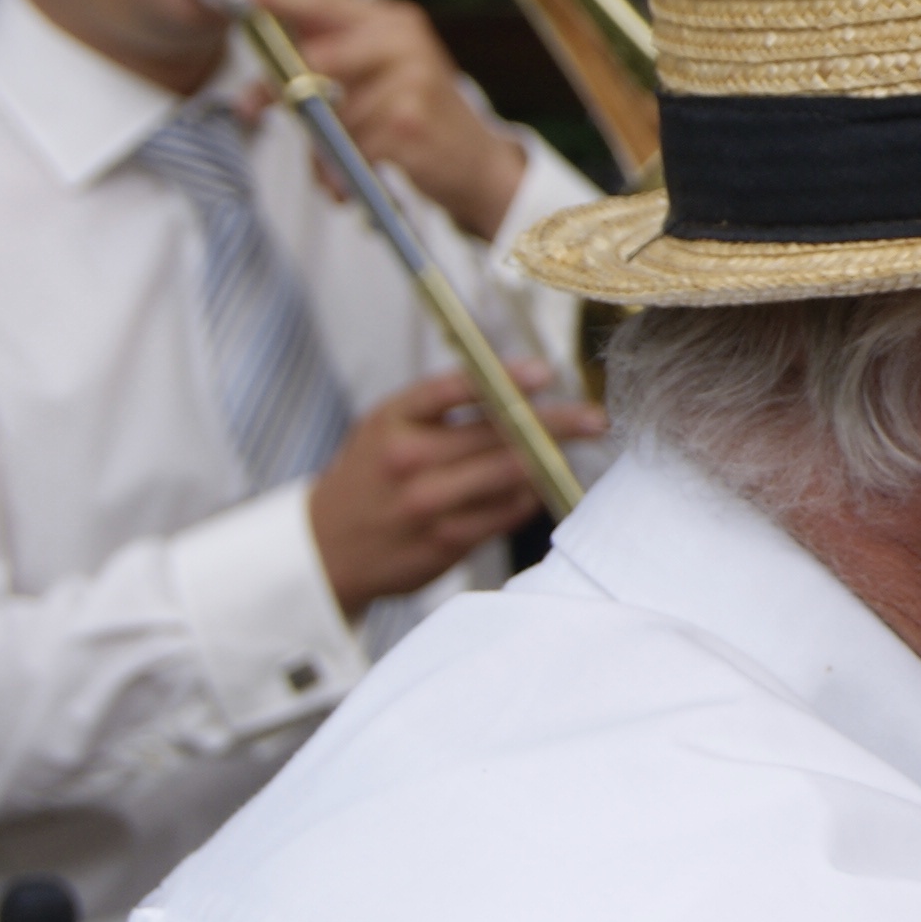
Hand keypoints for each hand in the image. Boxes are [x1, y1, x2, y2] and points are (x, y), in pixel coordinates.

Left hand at [246, 0, 530, 241]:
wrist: (476, 162)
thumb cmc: (417, 116)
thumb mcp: (382, 69)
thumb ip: (331, 48)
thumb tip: (268, 40)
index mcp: (393, 22)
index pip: (323, 0)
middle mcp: (405, 42)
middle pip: (314, 58)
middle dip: (277, 88)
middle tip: (251, 105)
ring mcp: (411, 80)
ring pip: (327, 111)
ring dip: (319, 143)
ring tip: (336, 158)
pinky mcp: (408, 121)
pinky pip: (345, 145)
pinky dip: (338, 170)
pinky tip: (350, 177)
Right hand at [306, 363, 600, 618]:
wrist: (324, 548)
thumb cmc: (370, 475)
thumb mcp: (385, 426)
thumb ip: (440, 405)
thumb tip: (519, 383)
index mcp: (393, 420)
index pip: (453, 389)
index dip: (505, 379)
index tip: (546, 374)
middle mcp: (409, 460)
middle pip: (499, 433)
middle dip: (557, 423)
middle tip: (596, 417)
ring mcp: (429, 503)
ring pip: (511, 473)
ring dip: (552, 457)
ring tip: (580, 442)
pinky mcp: (447, 540)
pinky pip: (508, 510)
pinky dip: (530, 492)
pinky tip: (538, 482)